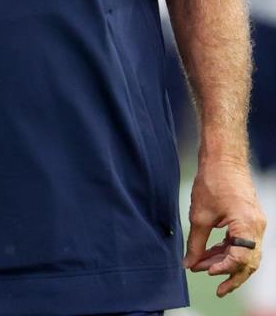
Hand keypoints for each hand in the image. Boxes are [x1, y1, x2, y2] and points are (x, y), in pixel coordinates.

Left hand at [183, 158, 265, 296]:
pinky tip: (212, 255)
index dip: (223, 269)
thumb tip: (189, 264)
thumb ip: (195, 243)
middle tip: (217, 290)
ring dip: (228, 263)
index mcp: (247, 225)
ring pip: (247, 254)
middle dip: (232, 276)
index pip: (240, 259)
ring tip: (207, 271)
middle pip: (249, 262)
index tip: (205, 271)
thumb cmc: (212, 181)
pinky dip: (229, 250)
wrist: (223, 157)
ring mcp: (256, 223)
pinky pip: (243, 242)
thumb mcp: (200, 215)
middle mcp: (257, 227)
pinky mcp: (250, 219)